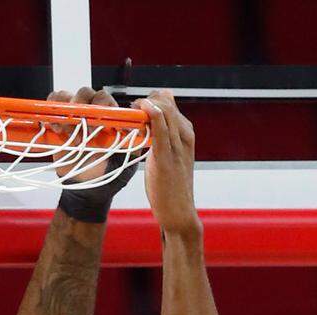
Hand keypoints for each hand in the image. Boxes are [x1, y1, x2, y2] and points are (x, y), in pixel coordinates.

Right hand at [48, 86, 125, 185]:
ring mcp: (72, 116)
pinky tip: (56, 130)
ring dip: (65, 111)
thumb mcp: (125, 163)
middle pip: (85, 93)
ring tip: (65, 131)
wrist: (85, 190)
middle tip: (80, 127)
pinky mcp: (57, 123)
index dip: (101, 106)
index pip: (105, 99)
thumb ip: (132, 146)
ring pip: (66, 97)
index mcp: (108, 118)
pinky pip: (51, 106)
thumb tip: (139, 129)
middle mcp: (90, 112)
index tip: (97, 123)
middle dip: (81, 106)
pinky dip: (51, 113)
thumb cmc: (106, 175)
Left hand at [135, 91, 200, 237]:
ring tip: (131, 115)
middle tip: (130, 111)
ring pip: (164, 110)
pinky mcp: (166, 159)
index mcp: (186, 133)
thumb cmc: (171, 187)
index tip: (136, 108)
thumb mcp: (170, 157)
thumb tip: (152, 122)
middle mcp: (184, 135)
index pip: (169, 101)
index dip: (150, 99)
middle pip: (166, 101)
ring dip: (144, 106)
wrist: (179, 213)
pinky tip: (140, 112)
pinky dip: (151, 115)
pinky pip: (160, 129)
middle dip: (145, 100)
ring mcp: (177, 146)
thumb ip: (163, 139)